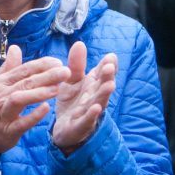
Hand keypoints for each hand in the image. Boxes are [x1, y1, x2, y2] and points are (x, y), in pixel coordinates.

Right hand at [0, 44, 68, 157]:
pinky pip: (20, 123)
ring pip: (21, 99)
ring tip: (58, 88)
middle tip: (65, 72)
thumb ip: (8, 67)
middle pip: (26, 82)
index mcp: (0, 82)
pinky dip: (33, 116)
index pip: (24, 70)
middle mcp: (1, 94)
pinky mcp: (6, 131)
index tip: (58, 61)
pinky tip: (46, 109)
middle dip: (47, 76)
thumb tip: (16, 48)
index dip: (41, 65)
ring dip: (39, 92)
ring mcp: (3, 112)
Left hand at [52, 41, 116, 155]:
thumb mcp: (71, 81)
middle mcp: (94, 97)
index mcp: (93, 85)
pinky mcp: (81, 126)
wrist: (64, 130)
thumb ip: (76, 64)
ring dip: (104, 94)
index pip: (103, 74)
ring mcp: (89, 112)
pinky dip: (92, 114)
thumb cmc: (72, 103)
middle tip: (109, 67)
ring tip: (110, 85)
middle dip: (107, 77)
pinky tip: (96, 108)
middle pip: (103, 87)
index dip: (108, 66)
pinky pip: (87, 120)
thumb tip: (80, 43)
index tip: (110, 57)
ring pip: (99, 102)